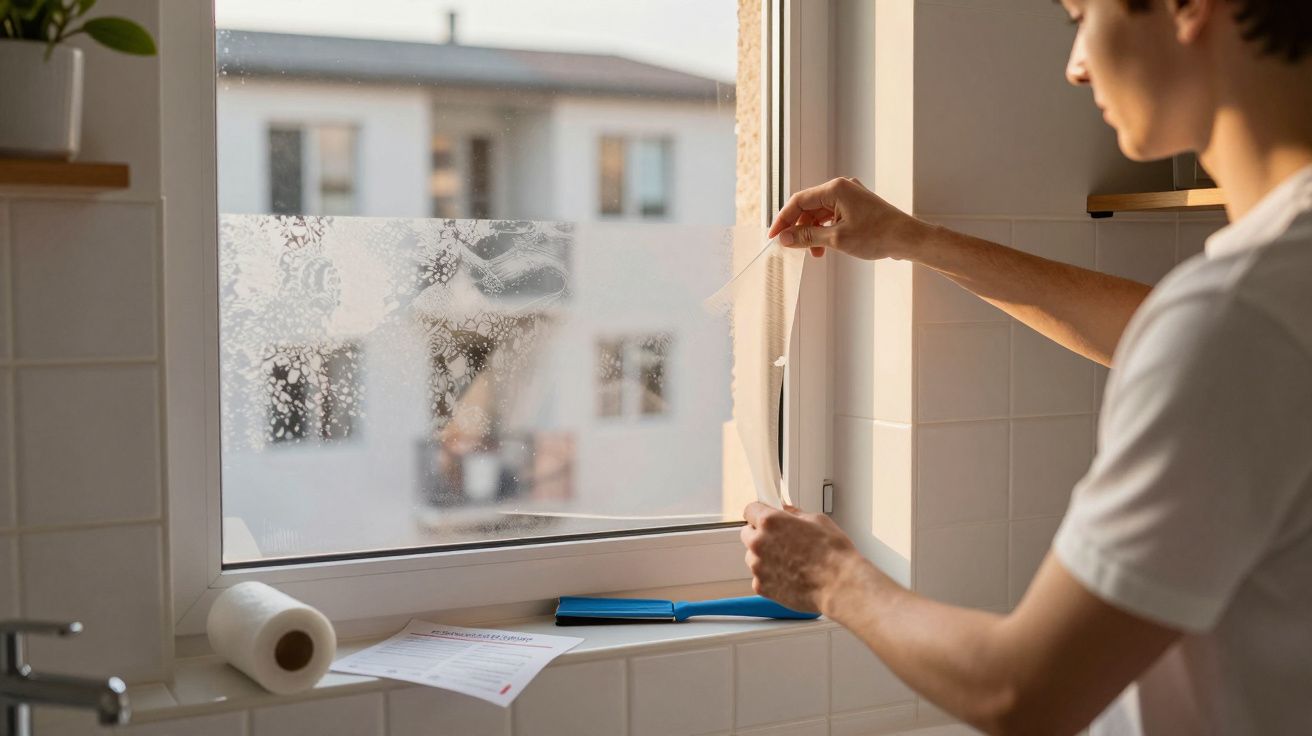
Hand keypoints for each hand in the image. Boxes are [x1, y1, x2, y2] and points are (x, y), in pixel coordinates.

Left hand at [741, 502, 871, 614]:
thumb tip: (786, 511)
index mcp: (770, 522)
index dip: (759, 512)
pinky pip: (759, 577)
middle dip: (760, 534)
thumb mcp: (818, 520)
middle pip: (747, 534)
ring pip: (752, 557)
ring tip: (790, 562)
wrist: (839, 586)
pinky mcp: (761, 586)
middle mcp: (759, 543)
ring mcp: (757, 566)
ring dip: (764, 557)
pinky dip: (770, 577)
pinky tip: (790, 577)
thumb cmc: (833, 555)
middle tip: (780, 540)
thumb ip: (795, 514)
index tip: (763, 517)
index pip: (750, 510)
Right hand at [768, 177, 930, 260]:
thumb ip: (807, 237)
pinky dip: (825, 231)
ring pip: (820, 214)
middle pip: (808, 207)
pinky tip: (824, 248)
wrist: (907, 238)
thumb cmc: (877, 235)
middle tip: (790, 247)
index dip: (784, 219)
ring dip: (813, 233)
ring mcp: (850, 196)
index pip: (799, 201)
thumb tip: (785, 238)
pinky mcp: (856, 206)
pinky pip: (832, 216)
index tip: (774, 236)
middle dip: (799, 228)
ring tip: (813, 253)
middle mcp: (841, 188)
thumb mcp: (837, 238)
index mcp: (835, 189)